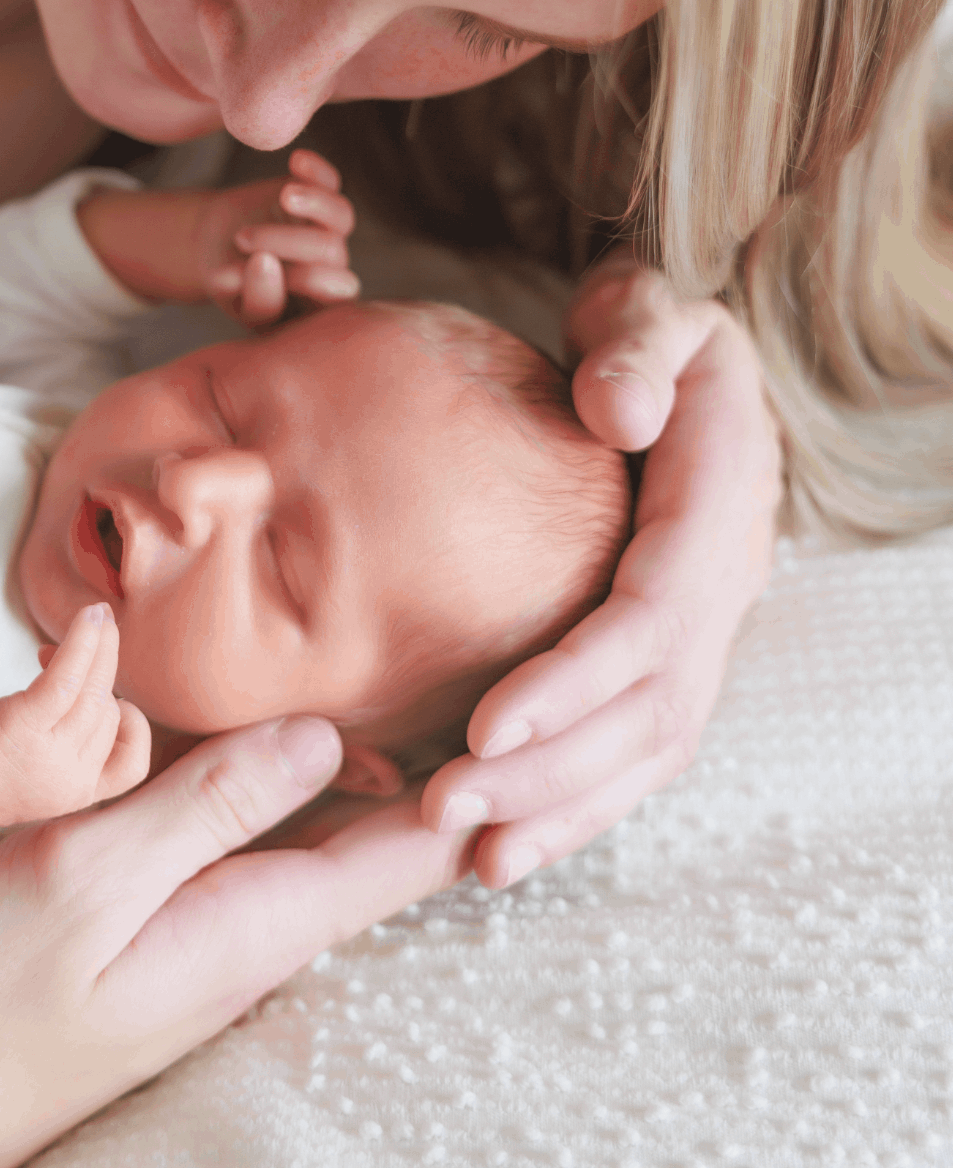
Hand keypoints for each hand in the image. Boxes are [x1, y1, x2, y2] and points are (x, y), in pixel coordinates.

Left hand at [0, 607, 149, 897]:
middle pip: (111, 712)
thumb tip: (87, 673)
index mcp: (80, 794)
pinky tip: (87, 618)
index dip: (130, 723)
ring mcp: (49, 756)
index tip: (104, 696)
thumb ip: (68, 738)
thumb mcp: (40, 767)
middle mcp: (72, 780)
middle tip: (95, 630)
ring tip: (94, 616)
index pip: (132, 759)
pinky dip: (82, 642)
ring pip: (96, 690)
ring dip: (100, 644)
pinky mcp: (22, 728)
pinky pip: (68, 676)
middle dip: (105, 665)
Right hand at [0, 716, 479, 1167]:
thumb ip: (204, 804)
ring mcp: (198, 959)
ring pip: (317, 858)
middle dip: (439, 781)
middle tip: (496, 689)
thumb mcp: (82, 877)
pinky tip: (290, 767)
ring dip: (371, 791)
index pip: (404, 855)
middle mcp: (244, 952)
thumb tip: (323, 737)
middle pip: (375, 857)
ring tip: (427, 710)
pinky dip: (290, 807)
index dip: (473, 784)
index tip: (533, 714)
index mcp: (248, 930)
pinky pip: (253, 866)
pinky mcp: (151, 954)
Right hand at [200, 147, 358, 325]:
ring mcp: (330, 231)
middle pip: (332, 252)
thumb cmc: (227, 279)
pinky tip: (297, 160)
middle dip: (286, 241)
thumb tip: (262, 264)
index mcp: (320, 303)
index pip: (334, 295)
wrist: (220, 243)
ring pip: (342, 215)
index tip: (259, 262)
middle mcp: (332, 267)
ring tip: (283, 196)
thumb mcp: (232, 296)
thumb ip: (254, 293)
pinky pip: (331, 182)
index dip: (306, 280)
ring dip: (314, 203)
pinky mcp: (320, 196)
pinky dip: (318, 171)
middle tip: (242, 238)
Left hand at [421, 248, 782, 887]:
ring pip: (648, 754)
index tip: (484, 728)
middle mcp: (724, 588)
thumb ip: (637, 346)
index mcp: (717, 510)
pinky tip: (501, 853)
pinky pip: (634, 755)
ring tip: (468, 857)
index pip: (651, 620)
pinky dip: (574, 809)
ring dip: (560, 810)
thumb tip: (618, 411)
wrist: (680, 364)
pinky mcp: (671, 661)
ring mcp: (705, 633)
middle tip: (444, 809)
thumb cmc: (647, 334)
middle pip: (651, 713)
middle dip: (551, 773)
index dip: (574, 682)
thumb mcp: (651, 309)